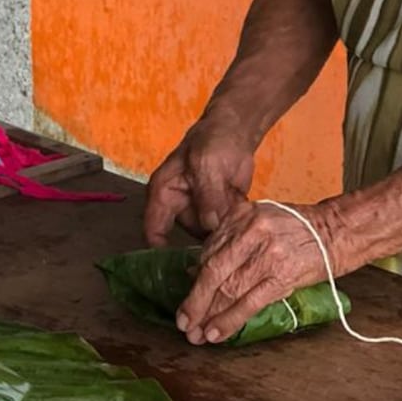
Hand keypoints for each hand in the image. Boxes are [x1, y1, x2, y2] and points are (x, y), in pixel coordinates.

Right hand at [144, 114, 255, 245]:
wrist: (235, 132)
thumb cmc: (212, 141)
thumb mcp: (206, 163)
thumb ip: (207, 194)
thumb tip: (210, 225)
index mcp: (164, 194)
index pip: (153, 229)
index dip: (161, 252)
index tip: (179, 268)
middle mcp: (179, 209)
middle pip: (185, 240)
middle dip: (203, 249)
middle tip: (222, 254)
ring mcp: (200, 214)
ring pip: (209, 239)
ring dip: (224, 239)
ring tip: (240, 233)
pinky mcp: (219, 215)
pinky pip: (226, 232)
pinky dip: (236, 232)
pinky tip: (248, 227)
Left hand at [176, 200, 349, 344]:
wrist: (336, 232)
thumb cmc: (297, 228)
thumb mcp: (259, 221)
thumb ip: (230, 242)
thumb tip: (196, 270)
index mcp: (242, 216)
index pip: (210, 251)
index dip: (195, 279)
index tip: (187, 298)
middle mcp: (252, 232)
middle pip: (214, 271)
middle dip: (195, 301)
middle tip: (184, 323)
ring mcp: (267, 254)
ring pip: (229, 289)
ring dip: (209, 316)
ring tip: (196, 334)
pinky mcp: (282, 276)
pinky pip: (249, 303)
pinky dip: (230, 320)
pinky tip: (216, 333)